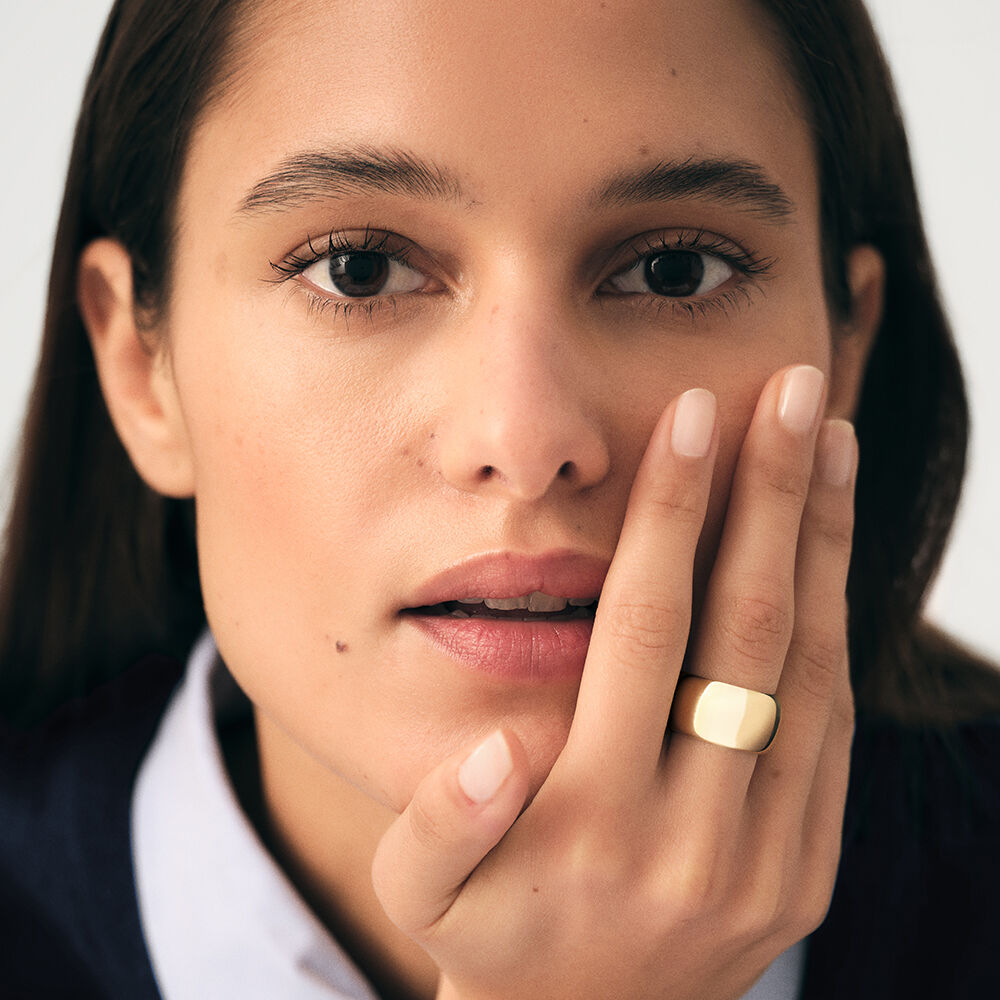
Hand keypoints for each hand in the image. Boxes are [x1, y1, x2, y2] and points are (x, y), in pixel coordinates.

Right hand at [372, 365, 856, 999]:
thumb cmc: (492, 939)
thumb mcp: (421, 895)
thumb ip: (441, 823)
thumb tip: (498, 746)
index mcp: (596, 819)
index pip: (644, 630)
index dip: (671, 515)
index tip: (691, 418)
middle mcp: (695, 831)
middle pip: (746, 629)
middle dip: (768, 495)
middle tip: (788, 390)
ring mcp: (767, 852)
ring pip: (809, 667)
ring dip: (819, 542)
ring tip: (827, 439)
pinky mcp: (807, 866)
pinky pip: (835, 725)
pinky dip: (836, 621)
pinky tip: (828, 544)